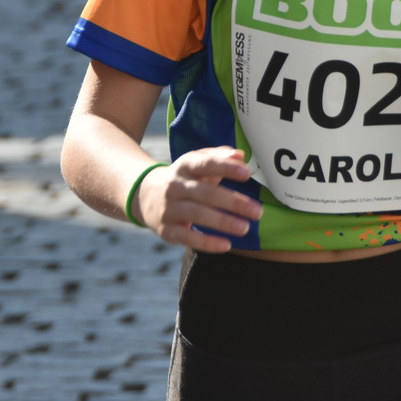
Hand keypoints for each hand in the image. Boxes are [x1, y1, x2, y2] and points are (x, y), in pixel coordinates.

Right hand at [135, 147, 262, 252]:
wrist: (143, 195)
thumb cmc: (182, 179)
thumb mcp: (195, 163)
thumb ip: (218, 157)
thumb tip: (240, 156)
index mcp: (184, 166)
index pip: (205, 164)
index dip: (226, 168)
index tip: (247, 174)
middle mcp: (174, 186)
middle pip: (205, 193)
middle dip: (232, 202)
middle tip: (257, 211)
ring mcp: (169, 208)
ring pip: (196, 214)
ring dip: (222, 222)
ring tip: (245, 228)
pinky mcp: (166, 230)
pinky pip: (186, 237)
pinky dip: (206, 242)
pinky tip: (226, 245)